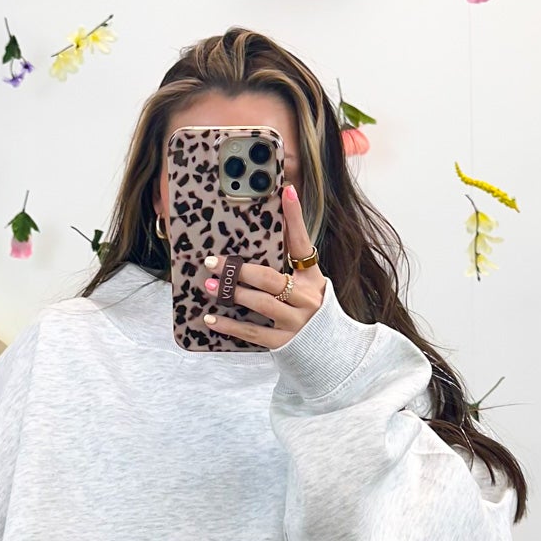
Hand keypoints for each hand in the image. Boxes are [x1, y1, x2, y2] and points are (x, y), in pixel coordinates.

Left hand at [199, 184, 325, 348]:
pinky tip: (211, 319)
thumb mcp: (307, 282)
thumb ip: (291, 258)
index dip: (295, 217)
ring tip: (210, 286)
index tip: (286, 190)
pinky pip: (253, 333)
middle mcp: (306, 299)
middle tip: (212, 262)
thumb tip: (273, 222)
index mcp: (312, 278)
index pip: (302, 243)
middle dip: (240, 269)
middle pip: (271, 279)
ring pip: (261, 304)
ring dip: (233, 294)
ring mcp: (296, 323)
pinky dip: (230, 326)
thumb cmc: (311, 309)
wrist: (330, 350)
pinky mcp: (284, 343)